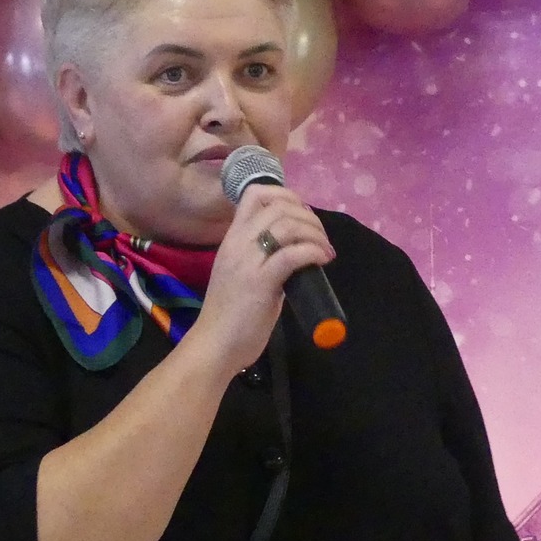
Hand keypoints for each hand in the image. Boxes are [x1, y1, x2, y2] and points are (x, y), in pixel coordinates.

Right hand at [187, 184, 334, 377]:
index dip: (286, 196)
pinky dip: (313, 251)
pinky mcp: (260, 281)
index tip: (303, 216)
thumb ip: (263, 260)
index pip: (255, 195)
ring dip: (315, 233)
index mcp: (232, 239)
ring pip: (287, 225)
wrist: (214, 345)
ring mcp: (247, 260)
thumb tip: (292, 256)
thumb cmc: (230, 317)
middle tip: (321, 238)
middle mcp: (237, 243)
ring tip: (325, 251)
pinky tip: (322, 260)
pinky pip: (292, 254)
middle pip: (278, 206)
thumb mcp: (244, 276)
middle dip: (308, 216)